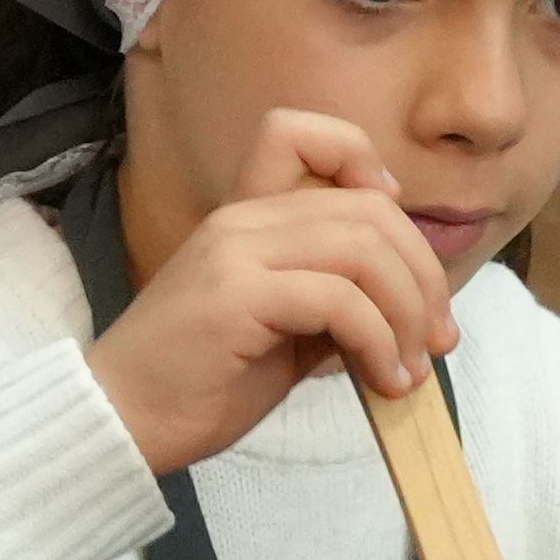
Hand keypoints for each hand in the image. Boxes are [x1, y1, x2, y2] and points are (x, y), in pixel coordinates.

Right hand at [83, 111, 453, 473]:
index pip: (299, 133)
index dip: (362, 161)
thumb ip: (333, 305)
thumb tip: (407, 310)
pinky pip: (340, 300)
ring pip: (362, 248)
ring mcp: (235, 252)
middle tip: (436, 338)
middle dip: (422, 273)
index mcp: (244, 218)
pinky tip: (383, 382)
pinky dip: (380, 342)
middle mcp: (239, 220)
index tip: (397, 232)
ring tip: (410, 369)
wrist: (122, 425)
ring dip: (407, 313)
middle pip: (366, 207)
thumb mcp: (281, 336)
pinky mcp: (236, 295)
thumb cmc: (196, 387)